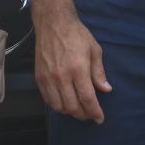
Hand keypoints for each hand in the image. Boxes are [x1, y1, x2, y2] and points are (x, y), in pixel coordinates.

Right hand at [32, 6, 110, 122]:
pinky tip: (66, 102)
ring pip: (58, 106)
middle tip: (91, 115)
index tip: (100, 118)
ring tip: (79, 110)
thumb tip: (106, 89)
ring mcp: (48, 79)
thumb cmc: (77, 36)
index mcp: (78, 69)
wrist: (54, 25)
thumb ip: (99, 72)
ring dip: (70, 112)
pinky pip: (48, 100)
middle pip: (72, 107)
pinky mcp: (39, 79)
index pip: (87, 98)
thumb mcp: (95, 50)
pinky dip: (58, 106)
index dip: (94, 112)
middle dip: (83, 115)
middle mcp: (61, 77)